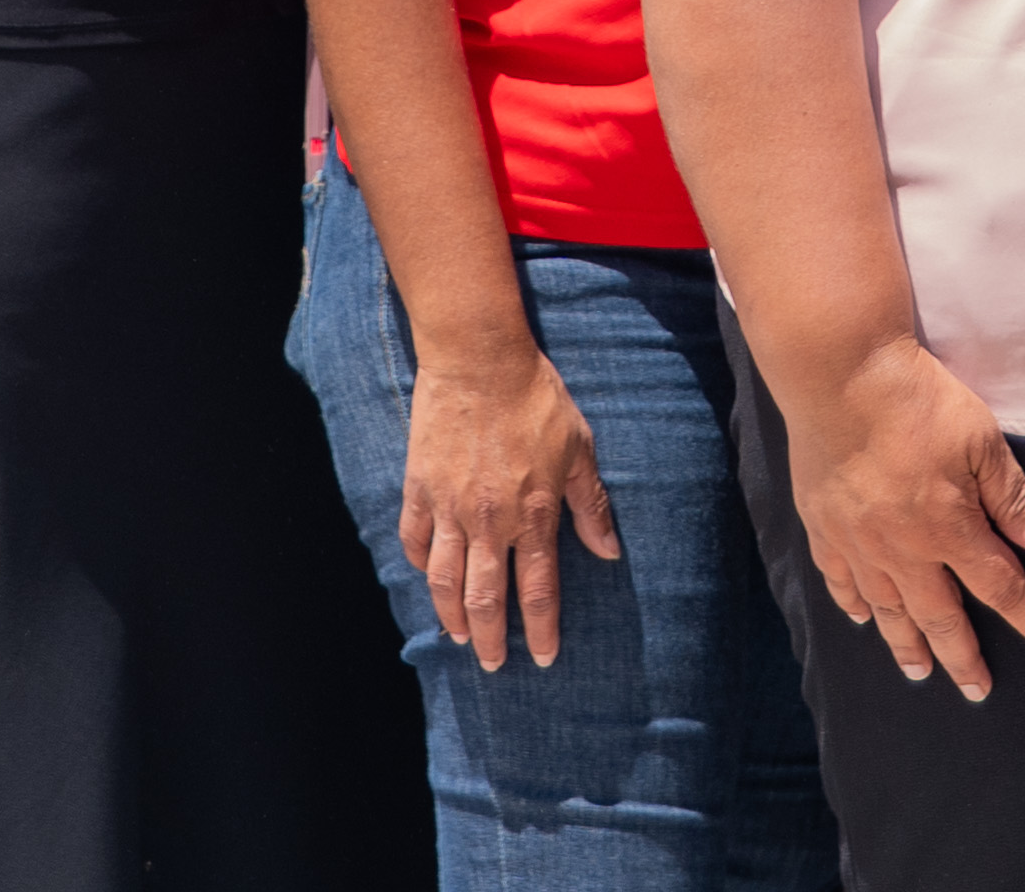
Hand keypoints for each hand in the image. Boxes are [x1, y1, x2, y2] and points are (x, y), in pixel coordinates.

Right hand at [400, 329, 620, 669]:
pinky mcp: (420, 487)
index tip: (546, 658)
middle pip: (487, 598)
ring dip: (452, 615)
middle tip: (494, 665)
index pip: (538, 590)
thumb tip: (609, 551)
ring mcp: (449, 507)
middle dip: (491, 639)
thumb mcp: (579, 448)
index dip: (542, 629)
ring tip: (460, 636)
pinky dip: (420, 564)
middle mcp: (489, 521)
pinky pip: (415, 539)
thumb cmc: (536, 399)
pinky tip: (429, 577)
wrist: (479, 359)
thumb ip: (591, 505)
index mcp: (533, 515)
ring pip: (445, 580)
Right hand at [777, 332, 1024, 697]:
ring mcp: (857, 540)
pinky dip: (853, 604)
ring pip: (887, 609)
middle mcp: (902, 549)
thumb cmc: (918, 400)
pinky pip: (839, 578)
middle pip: (940, 616)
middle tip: (977, 690)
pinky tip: (862, 619)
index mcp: (949, 529)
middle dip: (963, 657)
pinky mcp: (823, 523)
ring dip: (907, 644)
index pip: (1000, 588)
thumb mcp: (982, 440)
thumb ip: (1011, 497)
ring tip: (919, 672)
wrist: (839, 373)